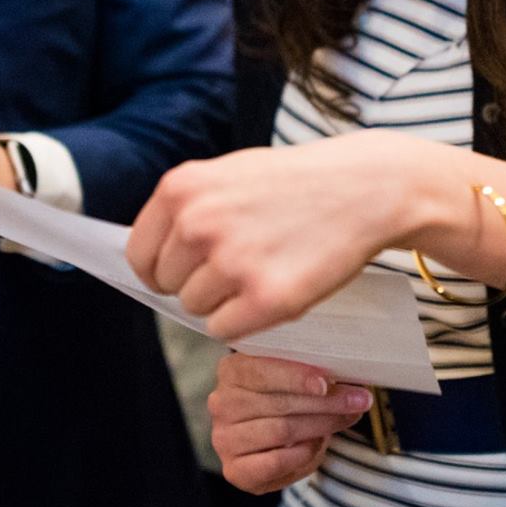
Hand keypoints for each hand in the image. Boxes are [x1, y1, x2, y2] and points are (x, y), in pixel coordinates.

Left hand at [126, 130, 427, 339]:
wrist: (364, 188)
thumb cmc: (294, 184)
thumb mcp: (227, 175)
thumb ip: (184, 211)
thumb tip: (146, 264)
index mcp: (180, 189)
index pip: (140, 256)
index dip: (162, 269)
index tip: (186, 270)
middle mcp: (198, 223)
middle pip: (169, 286)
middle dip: (198, 282)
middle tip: (242, 262)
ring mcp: (232, 261)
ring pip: (196, 310)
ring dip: (224, 301)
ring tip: (263, 269)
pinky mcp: (266, 297)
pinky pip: (225, 331)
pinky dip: (245, 320)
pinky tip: (273, 289)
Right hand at [209, 354, 370, 493]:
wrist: (270, 442)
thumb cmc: (285, 401)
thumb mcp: (294, 379)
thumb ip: (310, 374)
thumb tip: (347, 377)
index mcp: (232, 370)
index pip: (262, 371)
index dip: (296, 376)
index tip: (327, 382)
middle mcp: (222, 403)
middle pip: (279, 403)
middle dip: (325, 402)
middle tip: (358, 401)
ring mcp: (224, 438)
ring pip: (282, 430)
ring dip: (322, 425)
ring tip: (347, 418)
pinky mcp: (234, 469)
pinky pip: (275, 462)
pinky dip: (303, 452)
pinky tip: (318, 443)